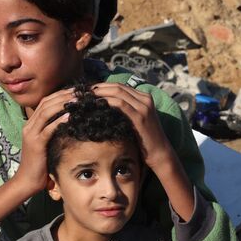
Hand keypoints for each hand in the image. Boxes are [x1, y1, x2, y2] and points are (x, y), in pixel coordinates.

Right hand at [10, 88, 75, 192]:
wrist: (27, 181)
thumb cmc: (40, 165)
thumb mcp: (46, 144)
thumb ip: (53, 133)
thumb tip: (70, 124)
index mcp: (31, 124)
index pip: (44, 103)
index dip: (59, 95)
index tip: (75, 91)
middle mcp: (29, 126)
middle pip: (45, 103)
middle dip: (63, 95)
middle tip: (79, 91)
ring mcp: (31, 134)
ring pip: (46, 112)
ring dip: (62, 104)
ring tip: (76, 99)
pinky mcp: (36, 144)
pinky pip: (48, 129)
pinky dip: (59, 121)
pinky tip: (70, 116)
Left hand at [91, 82, 196, 222]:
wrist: (160, 154)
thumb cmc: (144, 142)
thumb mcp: (134, 123)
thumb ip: (123, 113)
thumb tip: (103, 110)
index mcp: (143, 97)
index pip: (118, 86)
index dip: (101, 87)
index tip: (86, 91)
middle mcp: (144, 98)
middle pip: (116, 86)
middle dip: (97, 88)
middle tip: (81, 92)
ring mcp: (143, 106)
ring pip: (117, 92)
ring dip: (99, 93)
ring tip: (84, 97)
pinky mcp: (140, 115)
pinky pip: (120, 104)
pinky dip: (106, 102)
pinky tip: (94, 105)